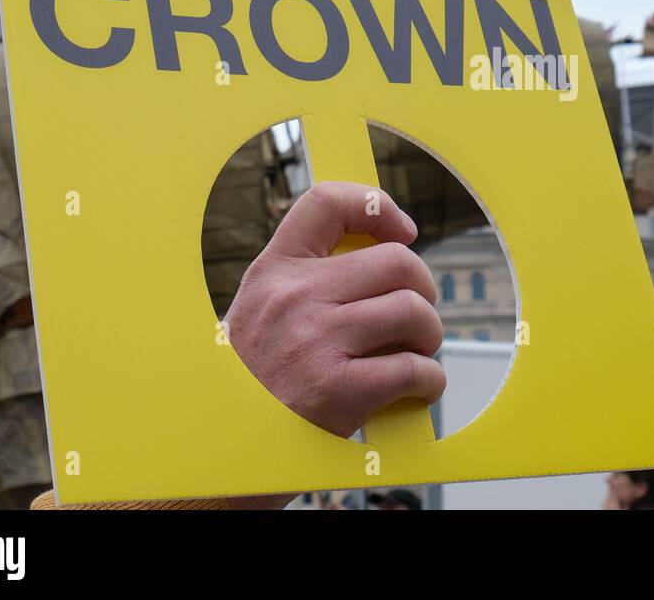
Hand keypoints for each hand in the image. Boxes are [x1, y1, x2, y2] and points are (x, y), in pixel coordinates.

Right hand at [225, 181, 445, 437]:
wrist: (223, 449)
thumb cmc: (256, 380)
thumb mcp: (260, 313)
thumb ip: (308, 280)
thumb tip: (385, 251)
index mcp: (274, 272)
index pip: (327, 203)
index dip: (377, 206)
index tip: (403, 231)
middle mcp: (294, 298)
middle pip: (397, 261)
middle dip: (422, 288)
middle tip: (415, 314)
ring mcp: (317, 343)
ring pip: (414, 312)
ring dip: (429, 335)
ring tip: (416, 350)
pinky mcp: (339, 392)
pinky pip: (416, 369)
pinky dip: (430, 381)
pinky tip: (417, 388)